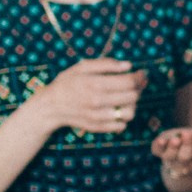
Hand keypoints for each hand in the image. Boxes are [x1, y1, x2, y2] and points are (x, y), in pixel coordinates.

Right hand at [26, 58, 147, 135]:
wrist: (50, 107)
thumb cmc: (67, 83)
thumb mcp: (82, 67)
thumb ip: (106, 64)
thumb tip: (128, 65)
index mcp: (95, 84)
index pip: (129, 82)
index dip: (139, 77)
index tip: (140, 74)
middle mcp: (98, 101)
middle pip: (133, 96)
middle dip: (138, 89)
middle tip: (135, 84)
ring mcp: (99, 117)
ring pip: (130, 113)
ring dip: (132, 104)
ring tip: (127, 97)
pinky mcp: (98, 127)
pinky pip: (121, 126)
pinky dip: (123, 118)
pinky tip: (117, 109)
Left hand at [154, 126, 191, 191]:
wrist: (182, 138)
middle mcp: (180, 163)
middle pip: (184, 159)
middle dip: (186, 146)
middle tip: (188, 134)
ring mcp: (168, 157)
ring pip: (169, 157)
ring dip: (173, 148)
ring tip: (177, 138)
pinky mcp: (157, 149)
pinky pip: (156, 150)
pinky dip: (159, 146)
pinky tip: (163, 140)